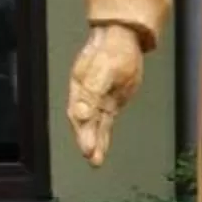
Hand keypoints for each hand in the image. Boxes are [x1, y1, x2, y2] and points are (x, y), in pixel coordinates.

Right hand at [66, 23, 146, 166]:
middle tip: (91, 156)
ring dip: (95, 144)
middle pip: (84, 123)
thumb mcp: (104, 69)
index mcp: (81, 86)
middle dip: (87, 141)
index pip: (80, 112)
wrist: (122, 40)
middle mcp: (86, 96)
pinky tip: (101, 151)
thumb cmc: (113, 51)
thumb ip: (93, 90)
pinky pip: (103, 125)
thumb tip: (80, 112)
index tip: (88, 146)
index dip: (83, 130)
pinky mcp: (108, 105)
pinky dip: (102, 139)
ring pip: (94, 127)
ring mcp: (97, 101)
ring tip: (95, 161)